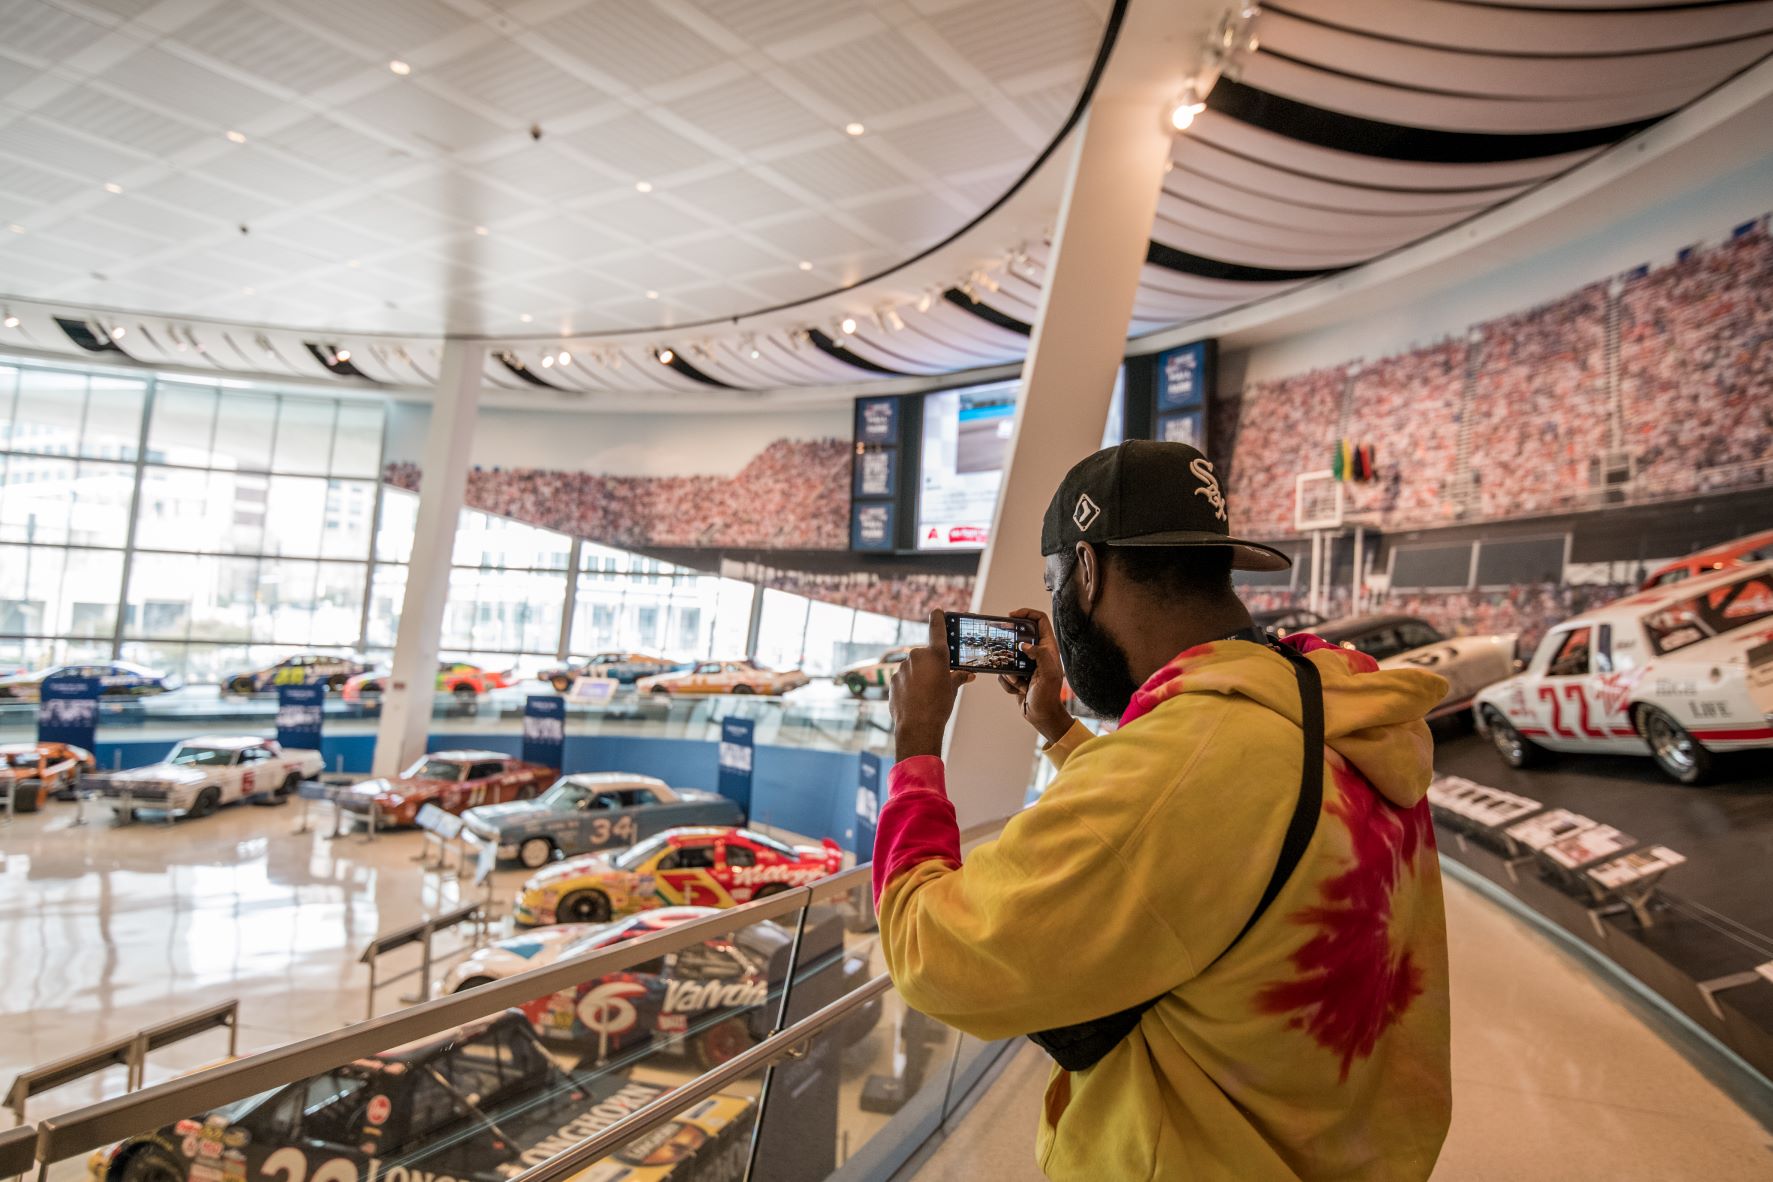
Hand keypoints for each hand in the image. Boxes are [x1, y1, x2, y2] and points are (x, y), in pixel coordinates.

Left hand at [889, 610, 974, 760]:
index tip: (936, 611)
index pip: (937, 629)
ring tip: (925, 696)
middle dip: (931, 666)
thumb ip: (957, 677)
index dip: (938, 619)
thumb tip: (967, 675)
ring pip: (914, 668)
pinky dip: (909, 686)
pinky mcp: (892, 679)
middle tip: (937, 682)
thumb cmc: (939, 706)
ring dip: (919, 677)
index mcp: (936, 655)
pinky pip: (903, 679)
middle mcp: (917, 656)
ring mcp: (902, 667)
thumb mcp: (952, 689)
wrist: (918, 726)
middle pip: (925, 656)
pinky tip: (914, 699)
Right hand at [997, 608, 1071, 744]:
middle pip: (1019, 637)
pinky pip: (1004, 672)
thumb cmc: (1048, 697)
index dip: (1026, 613)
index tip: (1011, 616)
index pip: (1040, 620)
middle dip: (1010, 647)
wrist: (1041, 716)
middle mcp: (1038, 653)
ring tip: (1021, 683)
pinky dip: (1008, 682)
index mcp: (1048, 648)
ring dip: (1009, 671)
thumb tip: (1024, 644)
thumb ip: (1040, 655)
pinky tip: (1019, 690)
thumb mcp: (1048, 674)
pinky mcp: (1017, 675)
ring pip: (1008, 656)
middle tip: (1004, 651)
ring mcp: (1026, 664)